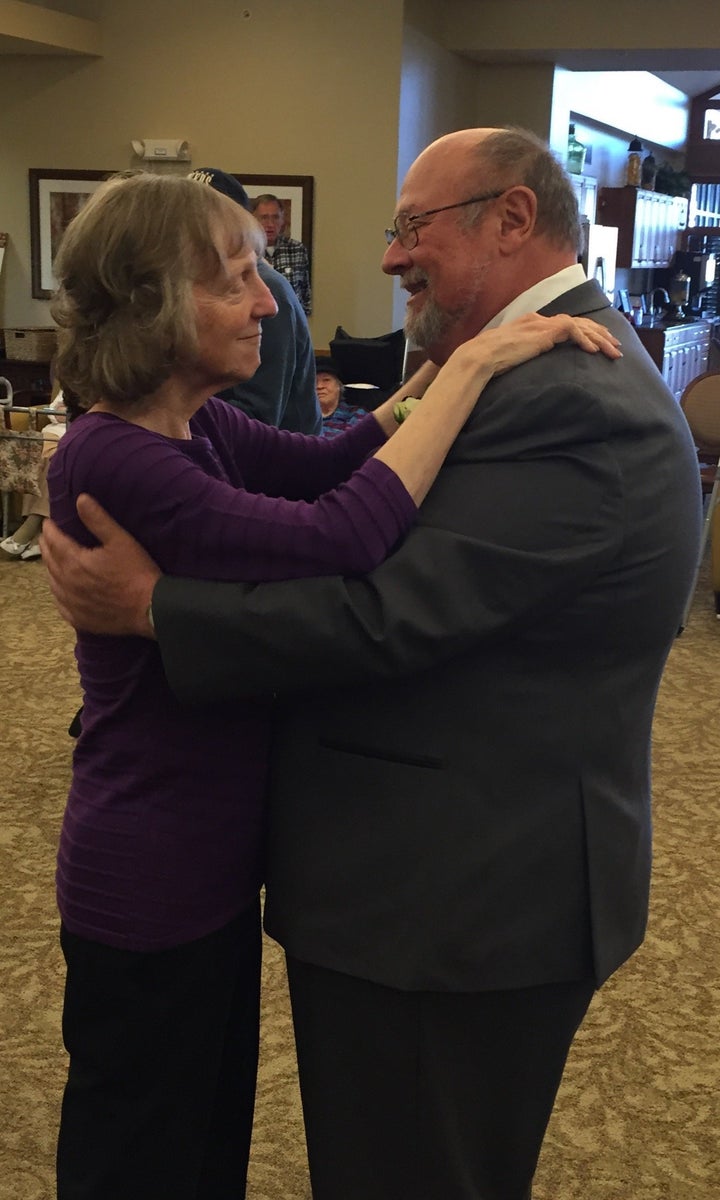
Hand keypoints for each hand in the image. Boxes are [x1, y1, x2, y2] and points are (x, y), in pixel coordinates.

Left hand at [40, 494, 160, 636]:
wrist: (150, 608)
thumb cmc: (136, 572)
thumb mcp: (120, 540)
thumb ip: (98, 519)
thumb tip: (81, 499)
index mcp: (74, 561)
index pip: (54, 541)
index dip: (50, 530)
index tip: (48, 523)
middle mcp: (67, 583)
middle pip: (50, 561)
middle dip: (47, 547)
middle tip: (46, 538)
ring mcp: (72, 604)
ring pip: (53, 583)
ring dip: (50, 569)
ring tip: (51, 561)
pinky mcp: (80, 619)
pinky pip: (61, 605)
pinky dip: (58, 594)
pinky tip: (61, 591)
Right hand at [457, 312, 622, 378]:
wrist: (480, 357)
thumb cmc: (490, 362)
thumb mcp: (513, 357)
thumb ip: (527, 355)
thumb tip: (534, 367)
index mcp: (532, 324)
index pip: (565, 324)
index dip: (584, 333)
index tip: (598, 344)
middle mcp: (539, 320)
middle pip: (577, 322)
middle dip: (599, 333)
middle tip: (615, 344)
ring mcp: (542, 324)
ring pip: (580, 325)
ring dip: (599, 339)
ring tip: (613, 350)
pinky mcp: (544, 331)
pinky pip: (572, 331)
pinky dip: (585, 340)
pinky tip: (595, 352)